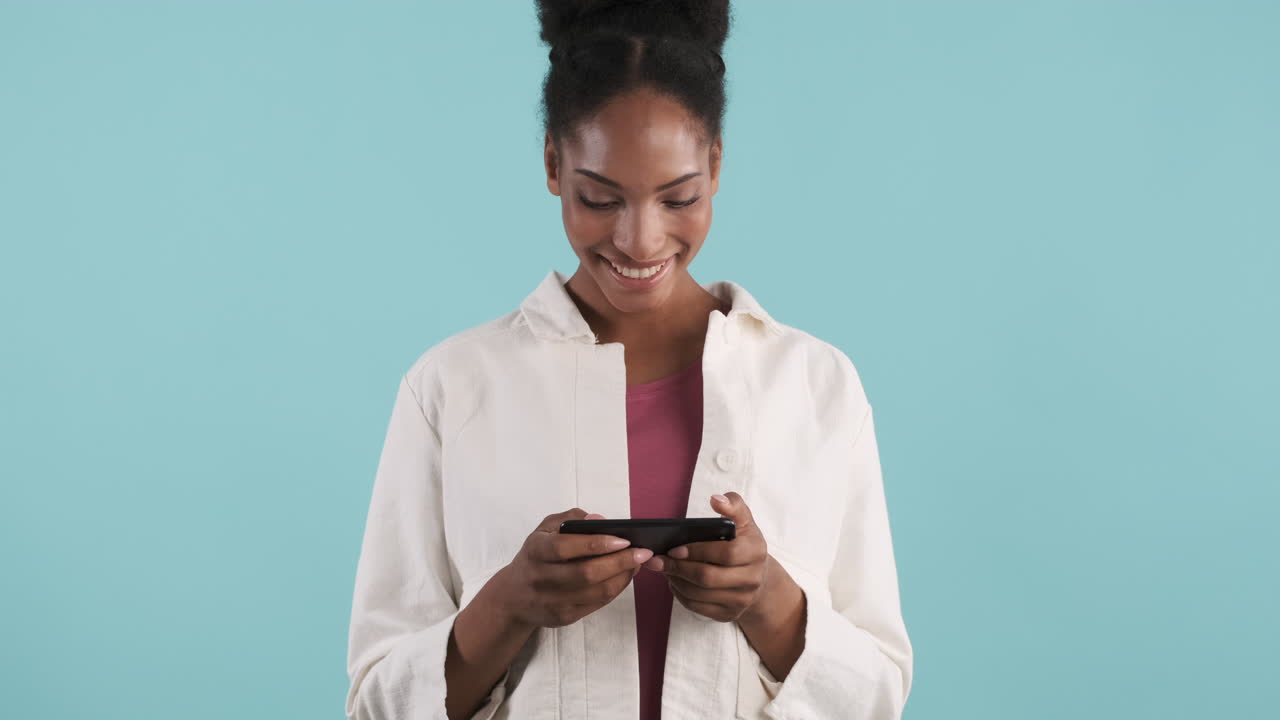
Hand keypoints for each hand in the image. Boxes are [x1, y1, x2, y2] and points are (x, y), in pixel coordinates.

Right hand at [496, 508, 652, 628]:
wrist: (513, 598)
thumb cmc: (535, 556)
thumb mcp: (544, 530)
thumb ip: (570, 519)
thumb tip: (599, 520)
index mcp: (536, 551)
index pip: (565, 547)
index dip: (596, 544)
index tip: (623, 539)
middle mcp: (542, 578)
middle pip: (586, 573)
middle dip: (620, 562)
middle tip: (642, 552)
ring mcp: (553, 601)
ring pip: (596, 592)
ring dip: (623, 577)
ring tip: (638, 562)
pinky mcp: (564, 617)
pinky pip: (597, 604)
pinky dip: (616, 589)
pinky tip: (625, 576)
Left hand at [643, 492, 772, 623]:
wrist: (757, 577)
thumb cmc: (743, 543)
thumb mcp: (744, 522)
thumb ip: (733, 506)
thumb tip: (716, 499)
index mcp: (756, 552)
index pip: (726, 553)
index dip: (697, 551)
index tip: (674, 548)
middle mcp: (752, 579)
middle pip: (709, 578)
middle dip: (679, 568)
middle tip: (658, 560)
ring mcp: (741, 600)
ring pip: (699, 594)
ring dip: (676, 581)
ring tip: (663, 568)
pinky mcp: (729, 615)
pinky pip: (697, 607)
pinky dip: (680, 594)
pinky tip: (673, 581)